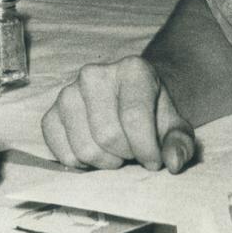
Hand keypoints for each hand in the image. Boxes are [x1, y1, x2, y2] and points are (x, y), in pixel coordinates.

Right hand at [41, 56, 195, 172]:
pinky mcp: (51, 113)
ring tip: (116, 152)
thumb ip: (180, 144)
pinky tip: (96, 152)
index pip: (134, 118)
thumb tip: (173, 162)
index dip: (147, 150)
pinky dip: (81, 164)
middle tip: (134, 152)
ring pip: (84, 148)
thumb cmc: (154, 115)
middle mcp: (95, 74)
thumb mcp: (176, 127)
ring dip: (105, 162)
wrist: (132, 103)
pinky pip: (61, 152)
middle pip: (108, 136)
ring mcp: (68, 92)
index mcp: (132, 69)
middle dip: (126, 155)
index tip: (154, 161)